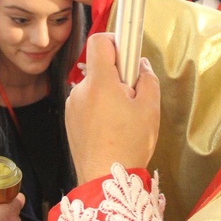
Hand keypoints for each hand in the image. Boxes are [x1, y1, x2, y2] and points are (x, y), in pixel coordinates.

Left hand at [66, 33, 159, 183]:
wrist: (104, 179)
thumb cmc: (129, 143)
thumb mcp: (150, 108)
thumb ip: (147, 78)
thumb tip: (140, 65)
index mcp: (100, 81)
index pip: (99, 41)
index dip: (116, 40)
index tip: (128, 52)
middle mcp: (81, 89)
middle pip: (98, 66)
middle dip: (117, 74)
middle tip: (133, 96)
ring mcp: (72, 105)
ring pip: (94, 86)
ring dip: (108, 93)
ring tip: (123, 118)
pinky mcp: (69, 120)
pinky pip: (86, 102)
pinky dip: (99, 108)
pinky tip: (111, 128)